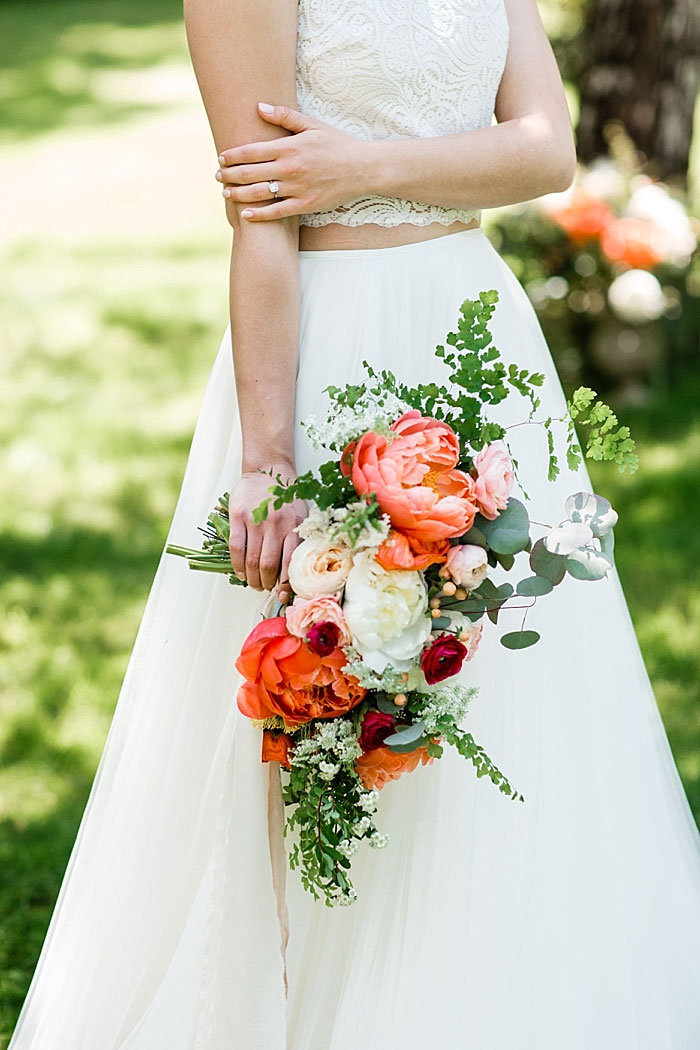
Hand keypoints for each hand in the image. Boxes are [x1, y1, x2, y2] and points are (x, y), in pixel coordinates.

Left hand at [215, 102, 369, 221]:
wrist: (363, 168)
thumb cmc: (337, 144)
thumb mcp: (312, 124)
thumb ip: (285, 116)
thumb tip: (259, 107)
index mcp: (289, 147)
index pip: (251, 151)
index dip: (232, 156)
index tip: (221, 158)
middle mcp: (290, 168)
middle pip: (250, 173)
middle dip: (229, 175)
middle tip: (217, 176)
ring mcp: (297, 189)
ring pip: (259, 193)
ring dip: (238, 194)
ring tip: (226, 193)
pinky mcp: (305, 205)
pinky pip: (276, 212)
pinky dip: (259, 214)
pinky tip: (245, 214)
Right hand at [228, 467, 305, 600]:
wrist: (269, 470)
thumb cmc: (287, 497)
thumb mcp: (302, 516)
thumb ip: (298, 541)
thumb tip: (297, 574)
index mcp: (295, 527)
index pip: (290, 563)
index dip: (285, 584)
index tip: (284, 594)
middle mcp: (276, 525)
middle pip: (268, 565)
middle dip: (266, 583)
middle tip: (265, 588)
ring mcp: (256, 520)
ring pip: (251, 560)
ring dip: (252, 578)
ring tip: (254, 583)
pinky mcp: (238, 516)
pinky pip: (236, 548)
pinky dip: (237, 565)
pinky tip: (240, 572)